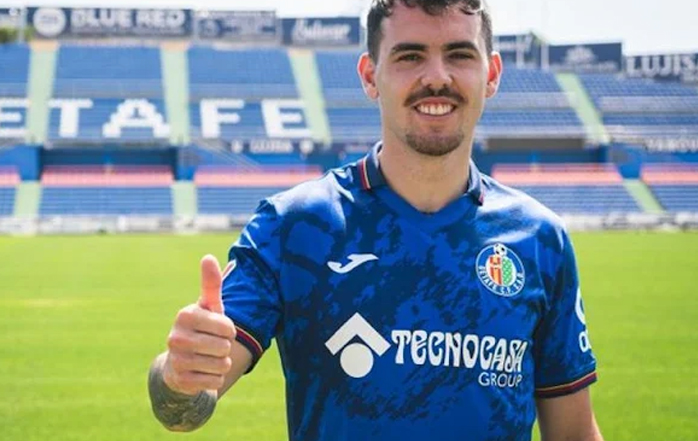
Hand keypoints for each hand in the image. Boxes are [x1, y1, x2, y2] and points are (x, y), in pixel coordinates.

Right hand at [162, 255, 236, 395]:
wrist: (180, 363)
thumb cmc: (202, 328)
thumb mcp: (208, 306)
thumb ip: (211, 284)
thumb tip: (208, 257)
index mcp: (185, 315)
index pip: (228, 327)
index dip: (229, 330)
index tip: (218, 329)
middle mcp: (176, 337)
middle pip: (225, 347)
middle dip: (225, 348)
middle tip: (212, 345)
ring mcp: (176, 360)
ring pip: (221, 365)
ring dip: (221, 363)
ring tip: (208, 358)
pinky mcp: (180, 381)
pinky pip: (215, 382)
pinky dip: (214, 379)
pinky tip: (202, 372)